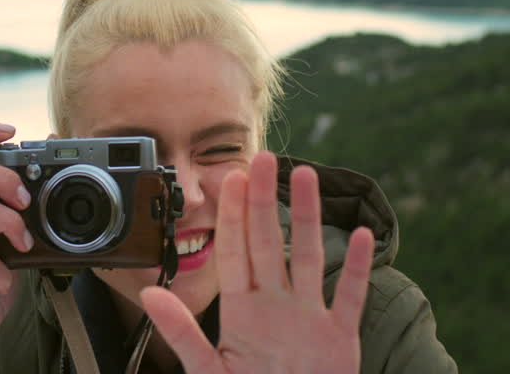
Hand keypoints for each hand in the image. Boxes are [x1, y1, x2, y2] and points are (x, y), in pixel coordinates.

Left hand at [140, 152, 374, 373]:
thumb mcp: (208, 371)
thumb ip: (181, 332)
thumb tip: (149, 293)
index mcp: (243, 311)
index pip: (236, 251)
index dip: (233, 214)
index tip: (230, 177)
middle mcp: (276, 305)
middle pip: (270, 242)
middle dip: (265, 200)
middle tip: (263, 158)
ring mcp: (309, 318)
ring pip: (311, 257)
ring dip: (309, 217)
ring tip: (307, 176)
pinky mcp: (340, 338)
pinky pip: (351, 297)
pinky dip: (359, 268)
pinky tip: (360, 236)